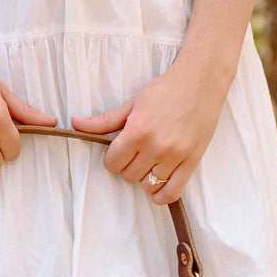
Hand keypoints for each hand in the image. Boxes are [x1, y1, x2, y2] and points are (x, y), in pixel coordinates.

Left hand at [70, 56, 229, 204]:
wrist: (201, 81)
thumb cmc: (165, 90)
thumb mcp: (132, 103)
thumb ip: (104, 121)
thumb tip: (76, 124)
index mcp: (138, 131)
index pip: (112, 164)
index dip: (112, 159)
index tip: (120, 151)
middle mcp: (155, 146)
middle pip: (129, 176)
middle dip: (128, 166)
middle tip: (137, 153)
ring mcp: (174, 156)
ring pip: (147, 185)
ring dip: (145, 177)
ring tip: (150, 162)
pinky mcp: (191, 162)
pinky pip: (170, 193)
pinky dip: (160, 195)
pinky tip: (157, 185)